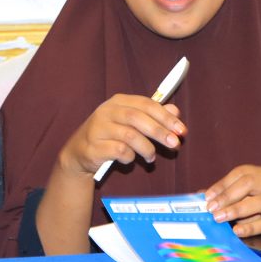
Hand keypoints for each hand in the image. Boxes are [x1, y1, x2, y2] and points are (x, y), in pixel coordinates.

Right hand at [57, 94, 186, 176]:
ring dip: (146, 148)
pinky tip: (130, 160)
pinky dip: (129, 157)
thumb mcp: (131, 123)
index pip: (146, 104)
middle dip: (160, 132)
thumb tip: (175, 110)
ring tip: (151, 157)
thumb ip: (152, 115)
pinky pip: (118, 151)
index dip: (166, 117)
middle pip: (138, 118)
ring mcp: (98, 129)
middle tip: (175, 144)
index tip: (182, 130)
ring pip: (130, 136)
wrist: (79, 153)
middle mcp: (106, 112)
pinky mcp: (93, 147)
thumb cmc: (110, 136)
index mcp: (118, 101)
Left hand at [204, 165, 260, 237]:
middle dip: (227, 196)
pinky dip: (250, 227)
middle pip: (249, 183)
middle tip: (211, 208)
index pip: (240, 173)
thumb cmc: (256, 205)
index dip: (222, 185)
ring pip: (259, 202)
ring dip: (236, 210)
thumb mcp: (242, 196)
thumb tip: (198, 196)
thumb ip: (223, 195)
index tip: (207, 197)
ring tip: (219, 217)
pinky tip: (237, 230)